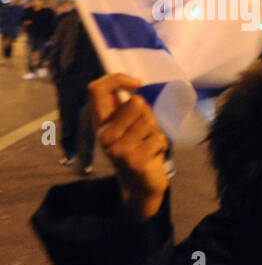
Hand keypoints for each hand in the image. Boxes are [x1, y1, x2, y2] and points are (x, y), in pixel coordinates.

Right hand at [88, 73, 169, 219]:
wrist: (140, 185)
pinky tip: (153, 155)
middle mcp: (103, 134)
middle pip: (135, 103)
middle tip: (145, 133)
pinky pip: (158, 138)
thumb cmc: (138, 150)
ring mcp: (116, 148)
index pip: (96, 89)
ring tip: (148, 144)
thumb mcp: (129, 127)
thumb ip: (128, 109)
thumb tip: (134, 86)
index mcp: (100, 122)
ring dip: (156, 131)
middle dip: (148, 114)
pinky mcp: (133, 160)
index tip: (137, 83)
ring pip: (148, 120)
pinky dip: (162, 144)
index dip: (117, 79)